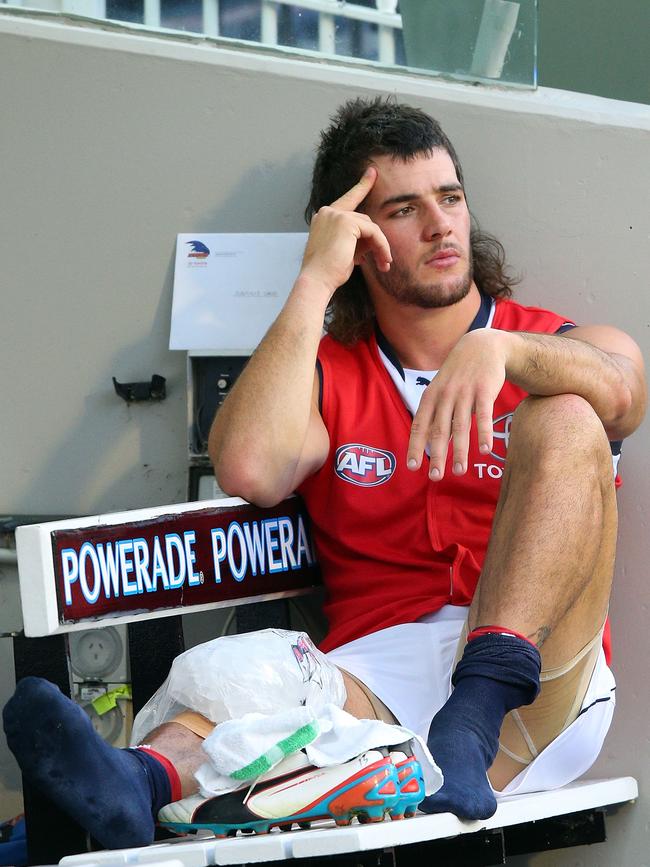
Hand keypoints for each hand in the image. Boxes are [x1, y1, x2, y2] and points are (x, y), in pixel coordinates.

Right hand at [299, 167, 391, 296]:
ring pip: (370, 226)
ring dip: (380, 246)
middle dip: (376, 241)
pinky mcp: (346, 221)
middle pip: (363, 220)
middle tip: (384, 262)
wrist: (316, 280)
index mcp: (324, 218)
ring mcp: (336, 214)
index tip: (372, 173)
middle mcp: (328, 212)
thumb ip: (355, 240)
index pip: (348, 199)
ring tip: (384, 265)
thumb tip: (373, 242)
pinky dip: (381, 245)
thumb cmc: (327, 273)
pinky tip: (382, 259)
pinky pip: (373, 231)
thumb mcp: (343, 252)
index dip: (362, 186)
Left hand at [407, 330, 513, 479]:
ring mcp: (465, 392)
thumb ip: (435, 414)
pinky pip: (483, 416)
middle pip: (439, 430)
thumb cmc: (458, 374)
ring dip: (459, 451)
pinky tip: (484, 451)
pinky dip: (484, 434)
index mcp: (431, 396)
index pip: (420, 425)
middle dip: (436, 456)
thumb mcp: (441, 389)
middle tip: (435, 477)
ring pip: (461, 427)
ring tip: (459, 471)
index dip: (416, 446)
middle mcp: (445, 395)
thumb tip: (426, 442)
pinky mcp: (484, 390)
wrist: (482, 346)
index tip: (413, 467)